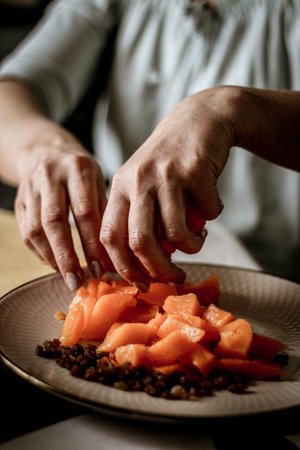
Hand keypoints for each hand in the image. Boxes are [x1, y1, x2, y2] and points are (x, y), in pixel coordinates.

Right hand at [14, 123, 111, 290]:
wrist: (44, 150)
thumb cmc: (79, 171)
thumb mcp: (98, 180)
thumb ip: (104, 212)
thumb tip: (113, 253)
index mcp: (78, 169)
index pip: (84, 212)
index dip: (91, 244)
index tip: (99, 268)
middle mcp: (51, 176)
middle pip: (54, 221)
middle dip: (66, 256)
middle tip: (77, 281)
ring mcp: (31, 188)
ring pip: (35, 229)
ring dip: (51, 258)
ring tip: (67, 277)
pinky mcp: (19, 200)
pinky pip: (26, 231)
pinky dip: (40, 252)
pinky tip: (54, 264)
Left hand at [100, 87, 235, 289]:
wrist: (200, 119)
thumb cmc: (170, 161)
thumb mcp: (144, 185)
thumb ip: (141, 221)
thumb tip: (150, 265)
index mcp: (119, 187)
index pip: (110, 237)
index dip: (123, 267)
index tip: (141, 284)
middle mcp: (138, 180)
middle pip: (141, 242)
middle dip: (160, 270)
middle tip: (176, 278)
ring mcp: (166, 174)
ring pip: (176, 232)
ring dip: (192, 246)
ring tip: (198, 239)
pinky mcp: (195, 169)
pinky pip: (207, 212)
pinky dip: (212, 217)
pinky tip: (210, 207)